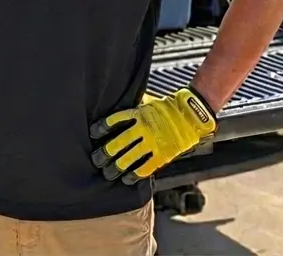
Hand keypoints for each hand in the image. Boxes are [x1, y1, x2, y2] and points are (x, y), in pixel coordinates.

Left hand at [89, 87, 216, 183]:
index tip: (92, 134)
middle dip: (105, 153)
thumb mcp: (146, 103)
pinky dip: (134, 175)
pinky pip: (145, 167)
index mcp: (138, 113)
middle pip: (118, 143)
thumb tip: (115, 109)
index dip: (101, 128)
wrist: (190, 116)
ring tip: (108, 174)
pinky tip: (126, 179)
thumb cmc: (165, 108)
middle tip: (96, 160)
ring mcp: (153, 143)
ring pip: (130, 158)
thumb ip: (133, 109)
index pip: (113, 120)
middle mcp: (143, 128)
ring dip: (117, 167)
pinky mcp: (162, 155)